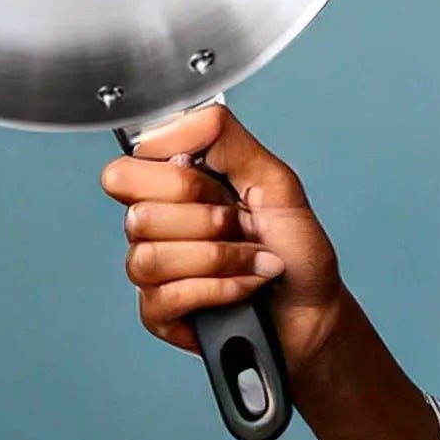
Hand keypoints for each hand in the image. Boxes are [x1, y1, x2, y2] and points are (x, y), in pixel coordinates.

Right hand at [98, 103, 347, 373]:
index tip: (217, 186)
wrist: (314, 307)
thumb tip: (170, 125)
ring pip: (149, 256)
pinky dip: (221, 288)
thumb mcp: (273, 178)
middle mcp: (155, 227)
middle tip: (238, 225)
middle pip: (137, 213)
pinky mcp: (159, 314)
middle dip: (205, 219)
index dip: (175, 178)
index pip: (126, 169)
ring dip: (220, 258)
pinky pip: (168, 295)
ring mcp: (153, 273)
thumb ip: (224, 138)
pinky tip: (243, 287)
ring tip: (252, 260)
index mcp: (173, 189)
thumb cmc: (294, 247)